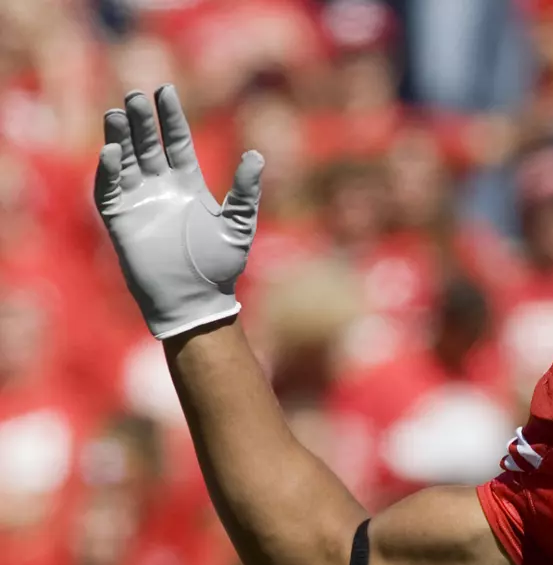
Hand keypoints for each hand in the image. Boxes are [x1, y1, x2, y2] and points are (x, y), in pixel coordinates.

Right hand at [94, 85, 263, 338]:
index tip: (165, 91)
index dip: (170, 116)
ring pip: (125, 160)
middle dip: (141, 120)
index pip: (176, 141)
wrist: (196, 299)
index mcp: (188, 184)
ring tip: (116, 112)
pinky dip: (109, 170)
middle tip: (135, 95)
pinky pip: (109, 188)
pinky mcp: (120, 218)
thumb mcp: (238, 225)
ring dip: (119, 136)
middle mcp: (161, 187)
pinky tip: (112, 151)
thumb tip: (256, 155)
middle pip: (147, 144)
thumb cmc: (220, 265)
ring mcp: (138, 201)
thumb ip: (245, 191)